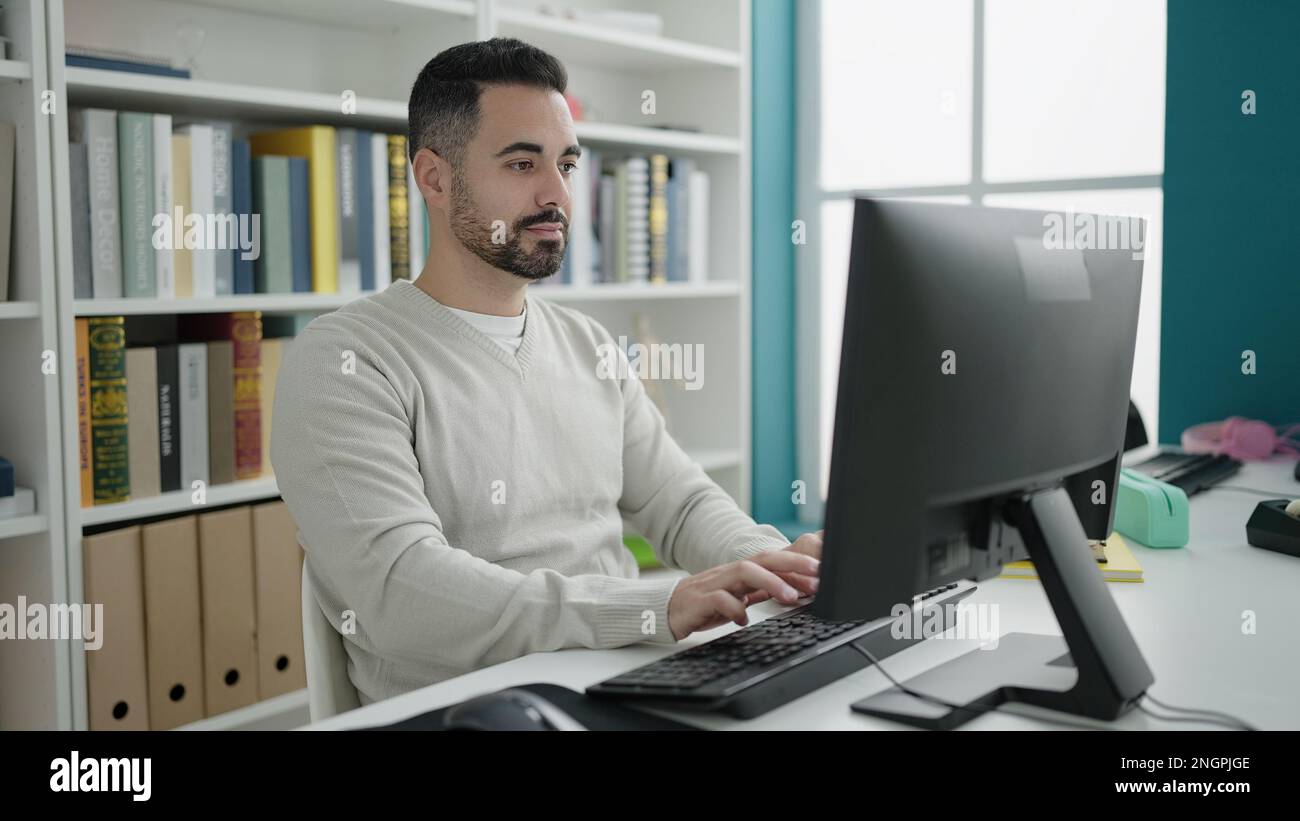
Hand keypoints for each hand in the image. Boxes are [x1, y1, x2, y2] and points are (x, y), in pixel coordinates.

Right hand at [667, 550, 819, 640]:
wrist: (666, 609)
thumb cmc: (705, 603)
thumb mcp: (738, 597)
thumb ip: (760, 591)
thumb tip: (790, 590)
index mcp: (740, 572)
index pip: (772, 561)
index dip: (797, 564)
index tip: (820, 572)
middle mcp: (729, 573)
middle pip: (763, 559)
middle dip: (791, 565)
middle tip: (815, 577)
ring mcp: (714, 583)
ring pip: (744, 572)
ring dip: (770, 582)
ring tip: (789, 597)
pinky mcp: (699, 600)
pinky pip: (720, 599)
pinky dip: (735, 608)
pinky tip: (744, 619)